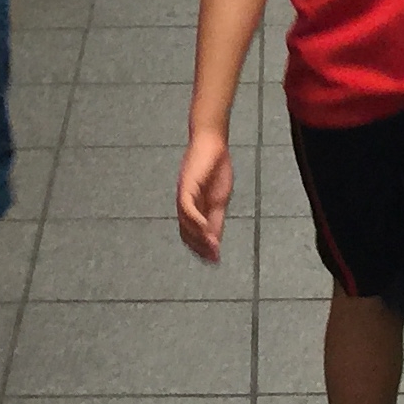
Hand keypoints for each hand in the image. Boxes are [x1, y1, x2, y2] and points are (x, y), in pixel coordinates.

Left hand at [177, 126, 235, 262]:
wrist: (213, 143)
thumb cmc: (216, 168)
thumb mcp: (219, 199)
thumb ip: (216, 219)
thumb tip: (215, 241)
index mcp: (192, 209)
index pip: (191, 235)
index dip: (201, 249)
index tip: (214, 260)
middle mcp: (184, 204)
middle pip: (186, 233)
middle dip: (199, 248)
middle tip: (213, 259)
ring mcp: (183, 195)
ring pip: (186, 223)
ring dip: (199, 238)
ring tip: (212, 248)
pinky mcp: (186, 186)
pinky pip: (187, 208)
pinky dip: (195, 221)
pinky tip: (205, 230)